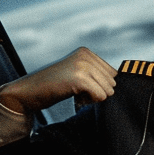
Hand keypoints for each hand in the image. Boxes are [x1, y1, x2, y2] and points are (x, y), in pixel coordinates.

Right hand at [0, 47, 117, 113]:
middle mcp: (86, 55)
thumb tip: (126, 84)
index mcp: (87, 53)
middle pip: (113, 82)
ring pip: (109, 90)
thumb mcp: (77, 74)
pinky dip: (89, 102)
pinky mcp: (79, 77)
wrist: (26, 92)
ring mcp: (83, 65)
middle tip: (76, 92)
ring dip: (93, 98)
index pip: (114, 74)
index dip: (100, 86)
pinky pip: (101, 96)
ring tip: (74, 94)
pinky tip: (74, 97)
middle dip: (98, 92)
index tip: (80, 87)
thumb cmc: (52, 87)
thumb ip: (96, 75)